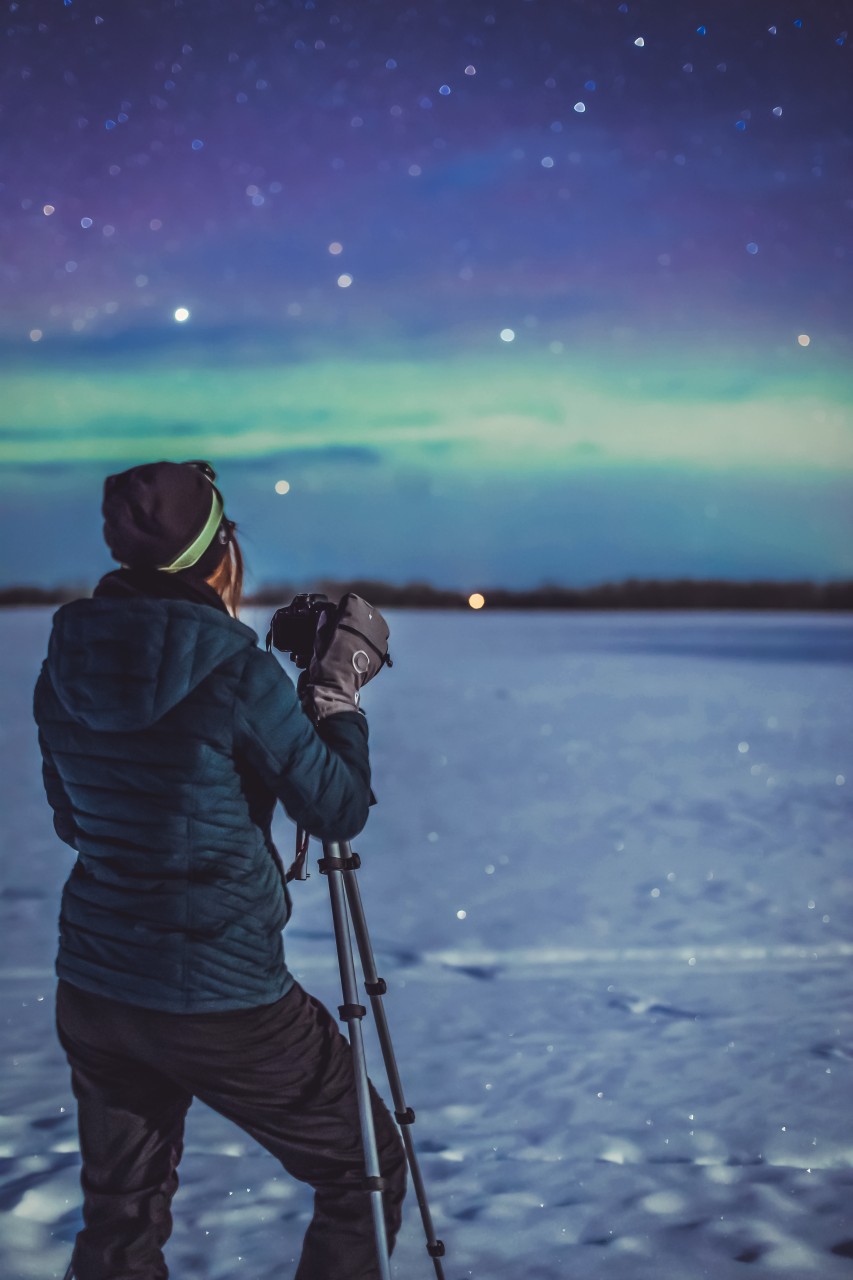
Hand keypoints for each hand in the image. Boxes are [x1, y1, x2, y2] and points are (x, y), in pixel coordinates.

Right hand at [301, 594, 390, 720]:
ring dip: (366, 628)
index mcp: (352, 614)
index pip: (351, 600)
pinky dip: (371, 642)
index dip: (343, 607)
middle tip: (346, 627)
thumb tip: (327, 614)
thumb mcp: (319, 638)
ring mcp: (379, 637)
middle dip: (356, 617)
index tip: (338, 615)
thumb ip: (324, 622)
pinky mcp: (383, 651)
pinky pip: (379, 640)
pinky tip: (361, 649)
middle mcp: (369, 622)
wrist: (337, 687)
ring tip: (354, 638)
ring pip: (375, 624)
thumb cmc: (325, 662)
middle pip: (366, 610)